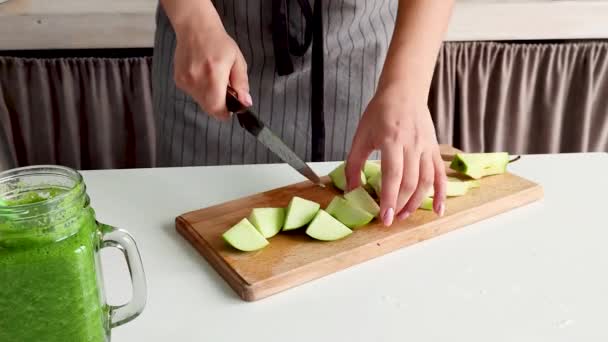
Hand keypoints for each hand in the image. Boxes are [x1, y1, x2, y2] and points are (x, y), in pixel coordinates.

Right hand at [172, 17, 250, 119]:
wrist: (195, 28)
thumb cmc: (219, 42)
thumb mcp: (237, 61)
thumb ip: (241, 83)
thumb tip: (245, 103)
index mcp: (214, 75)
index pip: (217, 109)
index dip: (226, 112)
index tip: (232, 107)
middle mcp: (197, 81)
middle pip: (209, 108)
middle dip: (219, 104)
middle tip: (225, 89)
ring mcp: (185, 81)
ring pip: (201, 102)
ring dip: (210, 97)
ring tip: (213, 78)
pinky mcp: (178, 80)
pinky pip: (193, 94)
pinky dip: (201, 91)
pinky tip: (203, 75)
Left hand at [345, 85, 446, 225]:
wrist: (404, 92)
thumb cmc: (379, 113)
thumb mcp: (360, 136)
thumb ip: (354, 164)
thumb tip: (352, 191)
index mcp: (391, 140)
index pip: (393, 176)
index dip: (389, 199)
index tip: (384, 218)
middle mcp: (412, 145)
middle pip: (410, 182)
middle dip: (400, 205)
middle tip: (390, 219)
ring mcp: (426, 147)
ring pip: (426, 181)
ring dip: (416, 203)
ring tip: (404, 215)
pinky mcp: (435, 149)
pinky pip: (440, 174)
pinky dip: (441, 193)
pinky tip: (439, 210)